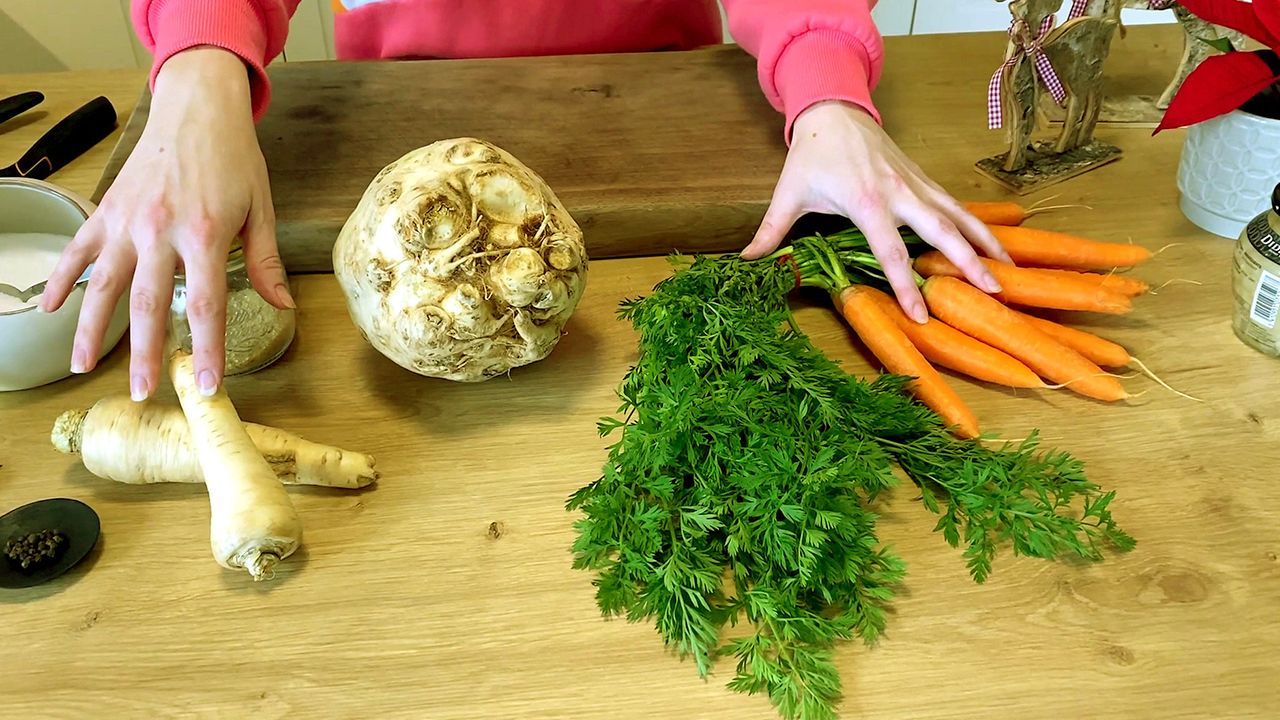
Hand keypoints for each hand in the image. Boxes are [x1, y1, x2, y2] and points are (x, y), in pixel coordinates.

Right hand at [40, 47, 291, 399]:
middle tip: (141, 393)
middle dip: (145, 354)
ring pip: (103, 284)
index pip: (205, 304)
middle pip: (148, 304)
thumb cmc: (233, 158)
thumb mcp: (261, 209)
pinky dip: (63, 279)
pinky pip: (79, 250)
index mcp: (206, 234)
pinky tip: (51, 310)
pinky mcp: (106, 209)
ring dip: (91, 329)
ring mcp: (127, 221)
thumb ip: (266, 262)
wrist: (197, 108)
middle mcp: (160, 230)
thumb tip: (284, 306)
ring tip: (83, 368)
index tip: (206, 386)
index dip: (207, 349)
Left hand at [740, 100, 1009, 322]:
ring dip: (985, 243)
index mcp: (866, 201)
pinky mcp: (922, 178)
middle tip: (994, 291)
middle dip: (968, 262)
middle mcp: (899, 192)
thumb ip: (770, 231)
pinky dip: (977, 225)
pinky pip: (955, 204)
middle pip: (941, 231)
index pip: (890, 251)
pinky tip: (995, 246)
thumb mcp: (787, 194)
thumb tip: (746, 261)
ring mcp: (915, 183)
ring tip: (1009, 272)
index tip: (920, 314)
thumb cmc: (810, 155)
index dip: (905, 285)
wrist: (833, 108)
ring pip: (958, 215)